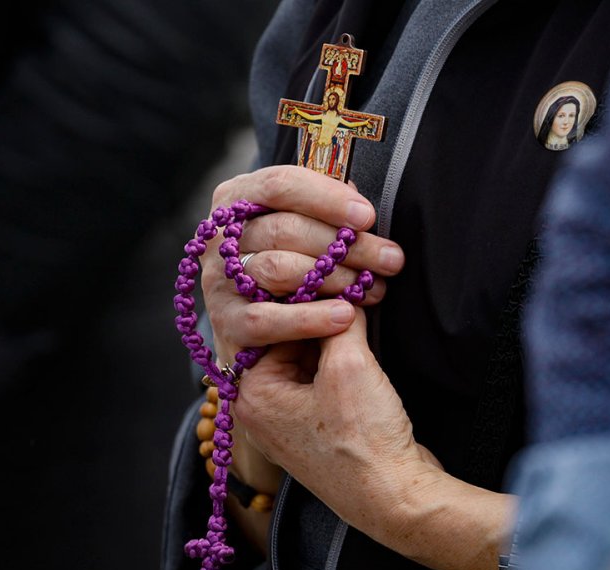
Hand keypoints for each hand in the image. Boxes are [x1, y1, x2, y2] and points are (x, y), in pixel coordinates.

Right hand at [202, 165, 404, 366]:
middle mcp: (221, 237)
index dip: (326, 198)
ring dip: (334, 278)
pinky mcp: (226, 323)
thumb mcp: (306, 233)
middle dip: (346, 244)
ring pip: (278, 269)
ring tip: (374, 288)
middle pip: (284, 229)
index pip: (279, 186)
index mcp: (238, 200)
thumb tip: (358, 198)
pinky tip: (344, 316)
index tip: (367, 217)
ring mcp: (218, 281)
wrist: (268, 343)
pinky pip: (266, 318)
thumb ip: (324, 212)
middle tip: (390, 259)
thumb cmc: (294, 273)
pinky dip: (308, 318)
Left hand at [234, 310, 511, 569]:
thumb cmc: (364, 442)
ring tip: (364, 315)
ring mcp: (287, 422)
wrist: (395, 499)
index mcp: (252, 393)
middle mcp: (260, 409)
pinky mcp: (314, 430)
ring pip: (307, 359)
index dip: (308, 297)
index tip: (334, 275)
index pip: (273, 324)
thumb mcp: (350, 365)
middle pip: (288, 341)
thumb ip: (341, 320)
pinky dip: (341, 364)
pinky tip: (366, 347)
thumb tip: (345, 291)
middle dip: (322, 319)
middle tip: (352, 291)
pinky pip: (320, 382)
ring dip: (335, 340)